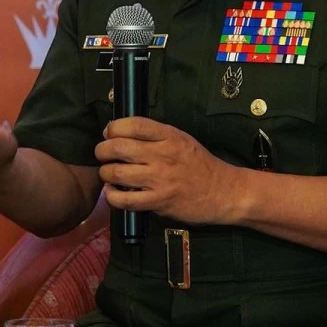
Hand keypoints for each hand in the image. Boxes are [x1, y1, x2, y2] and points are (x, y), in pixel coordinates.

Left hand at [95, 117, 242, 224]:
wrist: (224, 192)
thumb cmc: (200, 165)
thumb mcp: (181, 139)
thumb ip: (155, 135)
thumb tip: (120, 133)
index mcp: (169, 136)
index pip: (133, 124)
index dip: (113, 128)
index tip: (109, 134)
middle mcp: (162, 155)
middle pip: (117, 147)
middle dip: (102, 151)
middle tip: (102, 155)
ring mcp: (160, 179)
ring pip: (116, 173)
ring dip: (106, 173)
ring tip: (109, 174)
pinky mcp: (159, 202)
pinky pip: (125, 200)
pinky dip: (113, 197)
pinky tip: (113, 193)